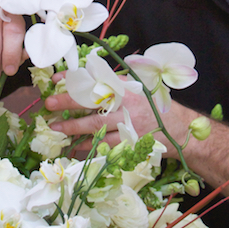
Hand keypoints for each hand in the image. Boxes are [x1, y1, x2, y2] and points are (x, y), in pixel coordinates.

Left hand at [47, 81, 228, 208]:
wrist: (180, 129)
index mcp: (127, 86)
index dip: (74, 78)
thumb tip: (81, 79)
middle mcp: (127, 102)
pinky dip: (88, 147)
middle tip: (48, 104)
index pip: (95, 78)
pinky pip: (104, 145)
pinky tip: (74, 148)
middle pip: (92, 101)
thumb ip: (113, 84)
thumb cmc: (153, 106)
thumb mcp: (136, 88)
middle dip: (68, 102)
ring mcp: (129, 123)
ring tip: (55, 129)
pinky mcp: (131, 141)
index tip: (55, 79)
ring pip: (95, 125)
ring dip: (73, 128)